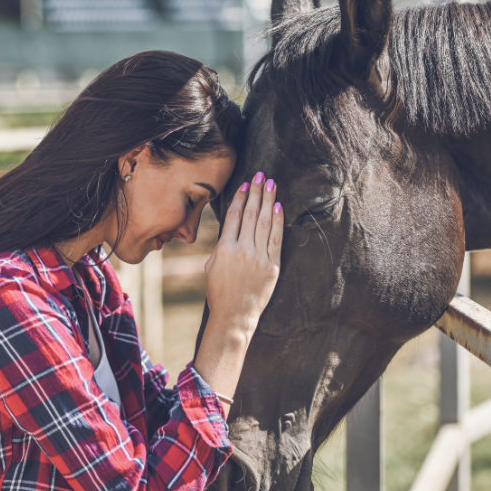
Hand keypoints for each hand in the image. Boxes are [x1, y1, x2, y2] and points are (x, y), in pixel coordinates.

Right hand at [194, 173, 283, 408]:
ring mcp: (259, 258)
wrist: (234, 316)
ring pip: (265, 222)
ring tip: (271, 183)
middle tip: (261, 174)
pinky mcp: (272, 267)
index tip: (246, 184)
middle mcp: (242, 251)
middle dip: (257, 192)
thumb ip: (222, 244)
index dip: (241, 198)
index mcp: (224, 249)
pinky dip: (278, 221)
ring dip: (268, 200)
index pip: (234, 216)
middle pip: (251, 214)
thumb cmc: (219, 291)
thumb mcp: (211, 265)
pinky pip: (276, 239)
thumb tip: (233, 225)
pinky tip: (278, 206)